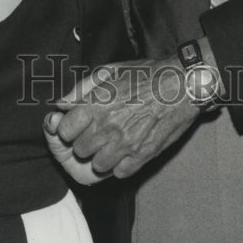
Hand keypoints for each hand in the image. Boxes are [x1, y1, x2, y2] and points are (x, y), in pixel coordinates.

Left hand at [49, 56, 200, 178]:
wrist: (181, 84)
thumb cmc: (145, 74)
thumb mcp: (109, 70)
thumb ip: (81, 88)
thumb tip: (61, 104)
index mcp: (97, 104)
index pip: (63, 131)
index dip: (68, 128)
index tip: (76, 124)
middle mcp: (108, 126)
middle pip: (79, 150)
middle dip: (84, 141)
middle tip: (96, 132)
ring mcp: (126, 143)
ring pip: (97, 165)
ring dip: (101, 155)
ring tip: (111, 142)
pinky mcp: (143, 155)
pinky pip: (120, 172)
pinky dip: (120, 164)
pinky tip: (126, 150)